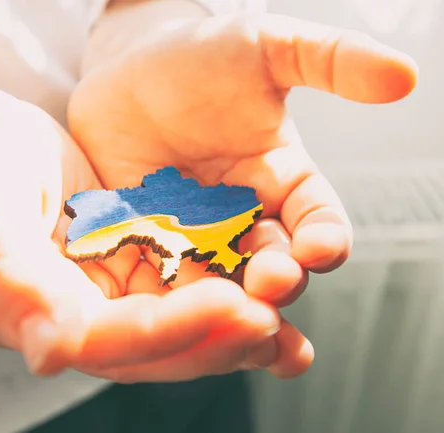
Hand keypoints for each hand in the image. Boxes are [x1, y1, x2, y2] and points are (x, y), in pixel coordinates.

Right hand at [0, 72, 285, 382]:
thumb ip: (11, 274)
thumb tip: (50, 355)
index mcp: (14, 311)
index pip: (96, 338)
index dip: (161, 331)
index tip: (226, 307)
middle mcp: (58, 313)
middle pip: (139, 346)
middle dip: (206, 338)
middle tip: (270, 324)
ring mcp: (89, 288)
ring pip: (163, 324)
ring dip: (222, 328)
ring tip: (282, 326)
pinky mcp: (115, 259)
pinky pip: (168, 283)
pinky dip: (214, 292)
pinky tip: (259, 291)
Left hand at [68, 10, 417, 374]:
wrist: (127, 67)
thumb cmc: (199, 57)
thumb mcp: (266, 49)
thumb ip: (332, 61)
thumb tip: (404, 75)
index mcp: (282, 181)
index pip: (317, 220)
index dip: (324, 238)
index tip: (321, 247)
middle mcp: (244, 219)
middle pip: (273, 266)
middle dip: (277, 282)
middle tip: (271, 285)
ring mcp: (195, 237)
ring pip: (223, 288)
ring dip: (233, 315)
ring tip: (240, 334)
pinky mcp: (148, 245)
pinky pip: (164, 284)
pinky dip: (173, 310)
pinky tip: (173, 327)